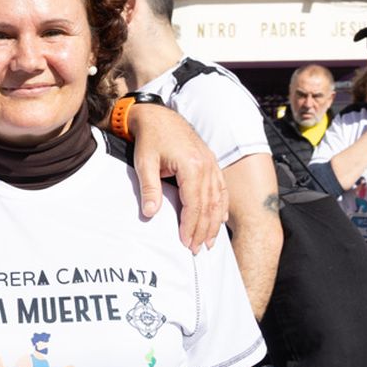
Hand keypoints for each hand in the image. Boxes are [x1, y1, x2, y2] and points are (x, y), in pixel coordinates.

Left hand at [127, 104, 225, 252]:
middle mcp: (206, 165)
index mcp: (191, 165)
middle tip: (198, 249)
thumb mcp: (144, 163)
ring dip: (214, 222)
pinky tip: (220, 219)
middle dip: (204, 230)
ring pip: (218, 199)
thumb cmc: (150, 138)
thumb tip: (150, 213)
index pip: (194, 203)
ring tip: (209, 241)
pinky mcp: (211, 162)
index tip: (186, 243)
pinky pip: (221, 188)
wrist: (158, 116)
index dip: (191, 226)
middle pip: (209, 205)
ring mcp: (211, 163)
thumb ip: (149, 188)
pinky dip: (221, 206)